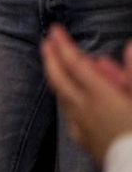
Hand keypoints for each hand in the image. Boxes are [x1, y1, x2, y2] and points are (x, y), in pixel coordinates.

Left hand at [42, 25, 131, 165]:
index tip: (54, 31)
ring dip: (59, 78)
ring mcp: (82, 126)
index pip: (75, 64)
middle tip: (47, 43)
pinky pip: (71, 115)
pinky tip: (74, 100)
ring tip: (60, 66)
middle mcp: (84, 109)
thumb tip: (129, 46)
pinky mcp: (85, 141)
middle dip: (51, 58)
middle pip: (59, 79)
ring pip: (63, 97)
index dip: (63, 45)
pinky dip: (70, 100)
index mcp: (100, 96)